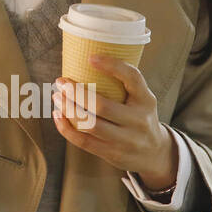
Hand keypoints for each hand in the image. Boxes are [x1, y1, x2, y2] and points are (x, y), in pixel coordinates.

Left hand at [51, 56, 176, 189]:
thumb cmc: (140, 117)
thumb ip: (123, 84)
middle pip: (102, 106)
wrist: (155, 153)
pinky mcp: (112, 154)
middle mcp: (138, 120)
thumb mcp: (141, 99)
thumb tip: (86, 59)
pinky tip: (58, 115)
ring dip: (68, 109)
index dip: (112, 66)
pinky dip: (66, 128)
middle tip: (61, 82)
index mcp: (146, 100)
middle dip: (75, 92)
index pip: (132, 78)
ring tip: (57, 97)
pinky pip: (84, 141)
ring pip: (89, 124)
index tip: (91, 57)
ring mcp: (126, 140)